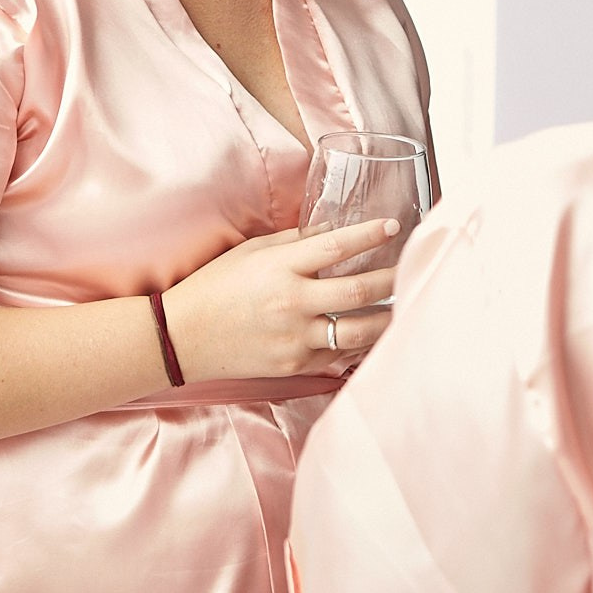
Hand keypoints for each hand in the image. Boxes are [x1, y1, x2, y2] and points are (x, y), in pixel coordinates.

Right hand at [160, 218, 400, 381]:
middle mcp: (292, 303)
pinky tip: (374, 332)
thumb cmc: (214, 286)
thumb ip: (295, 242)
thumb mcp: (250, 252)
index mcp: (280, 268)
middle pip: (359, 290)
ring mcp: (296, 339)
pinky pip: (338, 355)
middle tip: (410, 267)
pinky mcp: (295, 365)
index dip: (369, 235)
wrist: (181, 338)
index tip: (393, 226)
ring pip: (358, 329)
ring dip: (386, 316)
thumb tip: (334, 231)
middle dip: (391, 277)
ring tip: (403, 305)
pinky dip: (359, 343)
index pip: (336, 247)